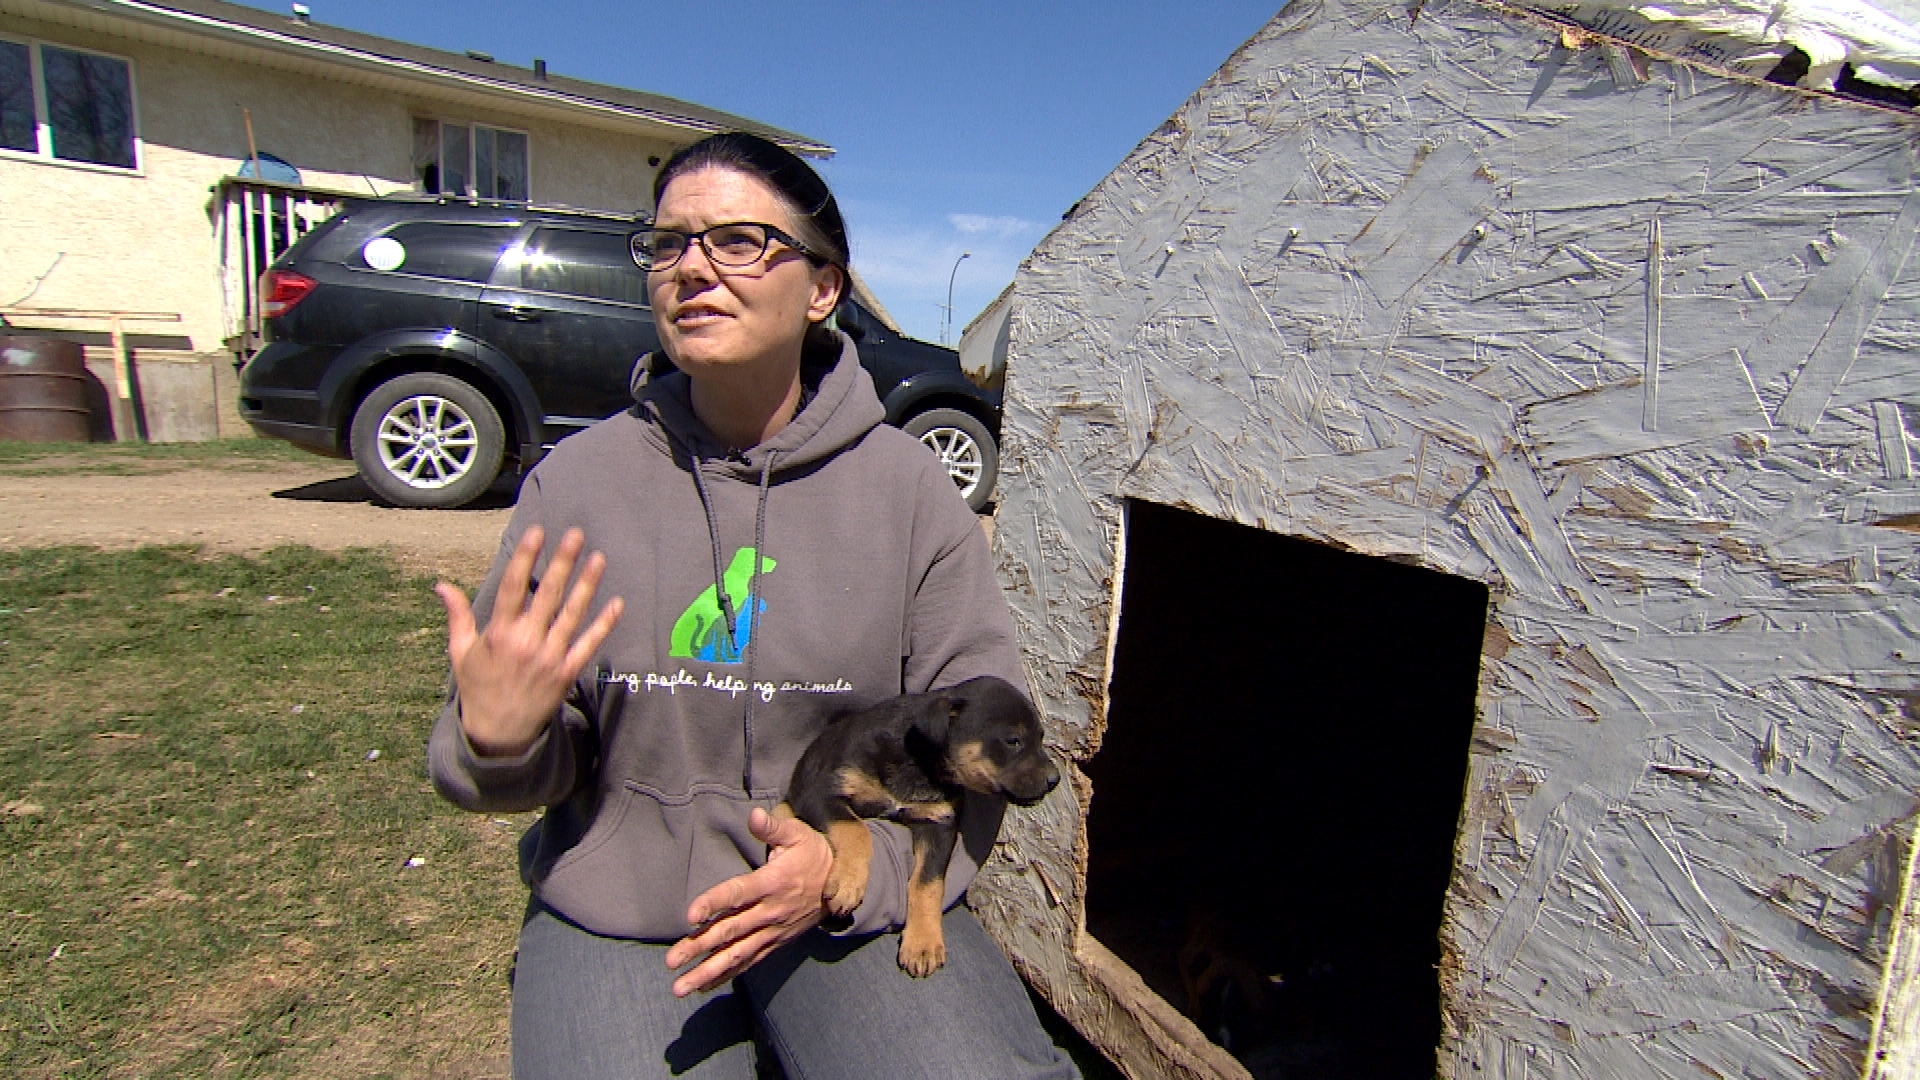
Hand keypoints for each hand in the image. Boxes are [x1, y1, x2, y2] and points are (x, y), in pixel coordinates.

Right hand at [437, 525, 623, 756]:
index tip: (537, 533)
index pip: (513, 587)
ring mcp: (549, 658)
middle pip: (548, 595)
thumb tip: (441, 584)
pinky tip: (617, 603)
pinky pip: (588, 645)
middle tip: (577, 534)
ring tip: (599, 558)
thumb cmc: (479, 688)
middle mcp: (526, 642)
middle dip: (563, 562)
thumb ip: (457, 616)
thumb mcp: (460, 652)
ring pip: (572, 615)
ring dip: (587, 585)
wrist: (499, 734)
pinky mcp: (567, 673)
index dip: (525, 558)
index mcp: (499, 633)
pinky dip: (604, 625)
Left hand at [665, 806, 832, 995]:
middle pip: (730, 931)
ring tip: (680, 987)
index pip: (738, 894)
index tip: (690, 916)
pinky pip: (749, 962)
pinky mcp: (775, 942)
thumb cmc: (812, 854)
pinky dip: (726, 975)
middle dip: (699, 946)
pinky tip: (702, 986)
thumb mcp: (797, 834)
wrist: (841, 884)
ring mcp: (772, 931)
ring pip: (736, 954)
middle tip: (670, 960)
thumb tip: (754, 814)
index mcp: (772, 882)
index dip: (713, 903)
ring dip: (707, 971)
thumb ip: (772, 827)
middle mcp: (770, 911)